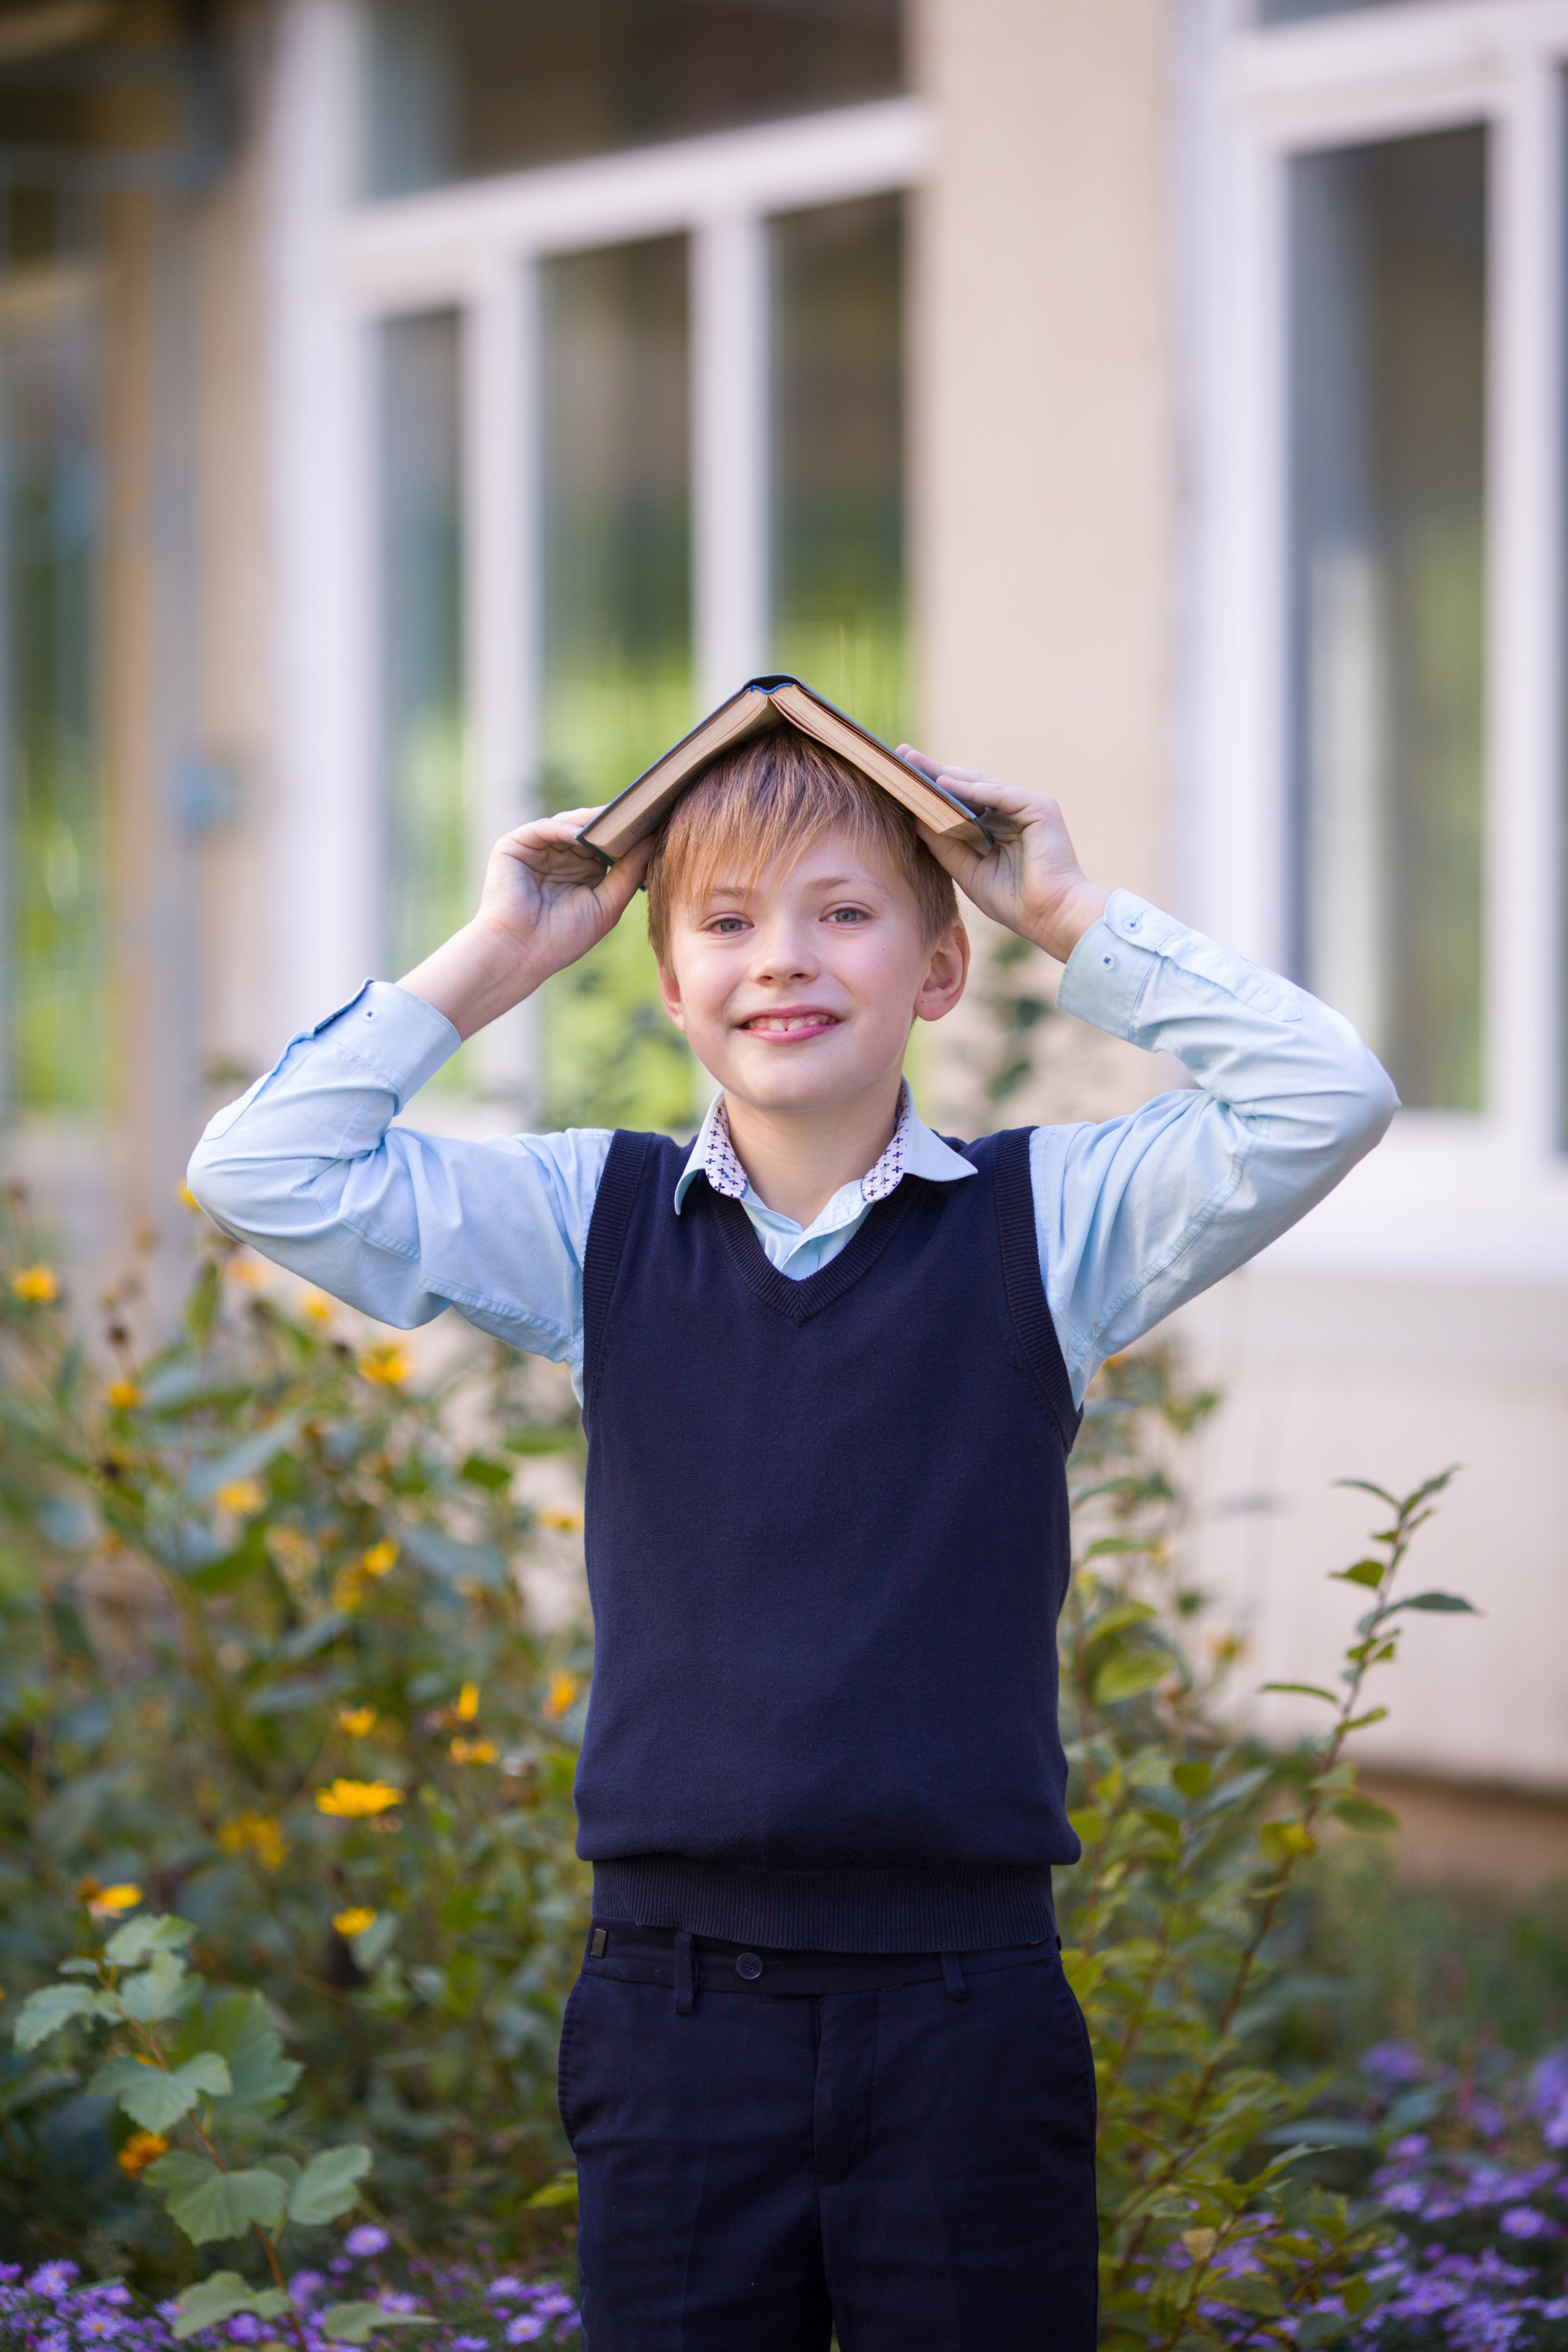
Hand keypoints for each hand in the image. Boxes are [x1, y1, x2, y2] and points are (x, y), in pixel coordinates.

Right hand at [398, 810, 653, 1040]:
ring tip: (616, 820)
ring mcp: (537, 849)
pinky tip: (581, 834)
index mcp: (581, 870)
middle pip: (590, 829)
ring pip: (569, 824)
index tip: (656, 823)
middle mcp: (559, 856)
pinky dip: (564, 828)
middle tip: (640, 811)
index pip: (607, 844)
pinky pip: (544, 828)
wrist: (520, 953)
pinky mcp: (514, 845)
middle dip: (613, 823)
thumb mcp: (608, 904)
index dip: (628, 835)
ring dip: (592, 823)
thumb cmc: (563, 938)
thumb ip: (629, 872)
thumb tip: (653, 840)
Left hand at [897, 748, 1109, 964]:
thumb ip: (944, 843)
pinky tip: (945, 782)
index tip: (903, 776)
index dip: (933, 788)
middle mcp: (1013, 812)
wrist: (1050, 917)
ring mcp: (1028, 807)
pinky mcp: (1040, 807)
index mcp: (998, 827)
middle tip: (904, 755)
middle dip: (935, 771)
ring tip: (916, 764)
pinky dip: (974, 788)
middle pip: (968, 785)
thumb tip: (914, 817)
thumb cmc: (1013, 902)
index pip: (962, 801)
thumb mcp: (967, 870)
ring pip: (982, 784)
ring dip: (949, 774)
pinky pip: (1001, 793)